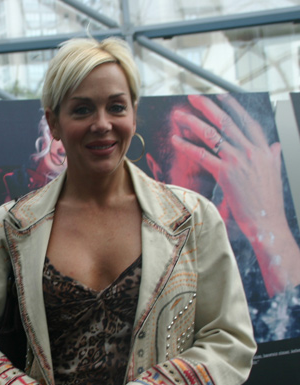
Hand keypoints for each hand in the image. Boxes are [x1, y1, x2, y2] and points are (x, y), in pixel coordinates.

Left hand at [165, 94, 299, 294]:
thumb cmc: (268, 202)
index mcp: (263, 150)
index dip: (233, 106)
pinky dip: (187, 145)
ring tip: (179, 115)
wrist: (268, 221)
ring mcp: (239, 160)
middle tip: (192, 97)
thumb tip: (275, 146)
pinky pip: (202, 154)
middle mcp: (251, 151)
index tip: (221, 95)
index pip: (247, 121)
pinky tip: (175, 140)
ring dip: (193, 122)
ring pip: (212, 134)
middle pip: (227, 121)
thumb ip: (273, 157)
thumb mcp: (275, 174)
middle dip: (208, 107)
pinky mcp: (226, 172)